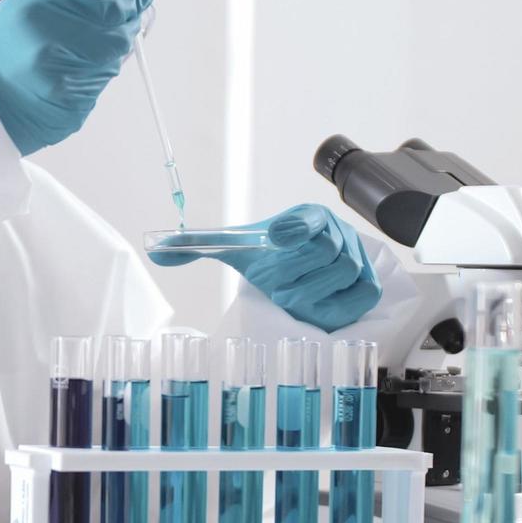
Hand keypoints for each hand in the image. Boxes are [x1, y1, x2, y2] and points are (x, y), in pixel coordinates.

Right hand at [0, 0, 151, 155]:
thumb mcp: (22, 7)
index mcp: (41, 10)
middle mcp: (59, 41)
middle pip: (119, 12)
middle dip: (134, 0)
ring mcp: (72, 75)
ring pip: (119, 45)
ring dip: (123, 31)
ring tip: (115, 25)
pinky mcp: (80, 101)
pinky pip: (106, 74)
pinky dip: (107, 61)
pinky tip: (93, 56)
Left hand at [148, 204, 381, 331]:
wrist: (297, 278)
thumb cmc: (269, 260)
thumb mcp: (234, 250)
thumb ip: (195, 245)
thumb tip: (154, 247)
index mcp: (307, 216)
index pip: (308, 217)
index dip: (295, 227)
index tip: (275, 237)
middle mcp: (337, 232)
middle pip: (324, 251)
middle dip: (293, 272)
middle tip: (277, 285)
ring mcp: (357, 258)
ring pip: (341, 273)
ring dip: (308, 291)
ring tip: (292, 294)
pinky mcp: (368, 286)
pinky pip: (359, 296)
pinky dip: (334, 306)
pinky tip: (316, 305)